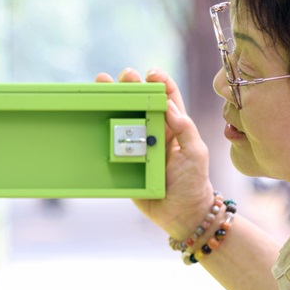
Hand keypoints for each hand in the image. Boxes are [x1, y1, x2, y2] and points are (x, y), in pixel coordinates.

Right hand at [96, 67, 216, 238]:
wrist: (181, 215)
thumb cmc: (193, 182)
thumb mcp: (196, 153)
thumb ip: (186, 129)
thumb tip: (169, 106)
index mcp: (173, 126)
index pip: (167, 96)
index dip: (159, 81)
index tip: (151, 74)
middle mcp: (153, 131)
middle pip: (140, 102)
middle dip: (130, 85)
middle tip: (123, 76)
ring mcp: (137, 146)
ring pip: (122, 118)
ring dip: (112, 101)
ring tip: (101, 85)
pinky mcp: (123, 161)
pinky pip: (111, 144)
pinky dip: (100, 129)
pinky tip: (93, 116)